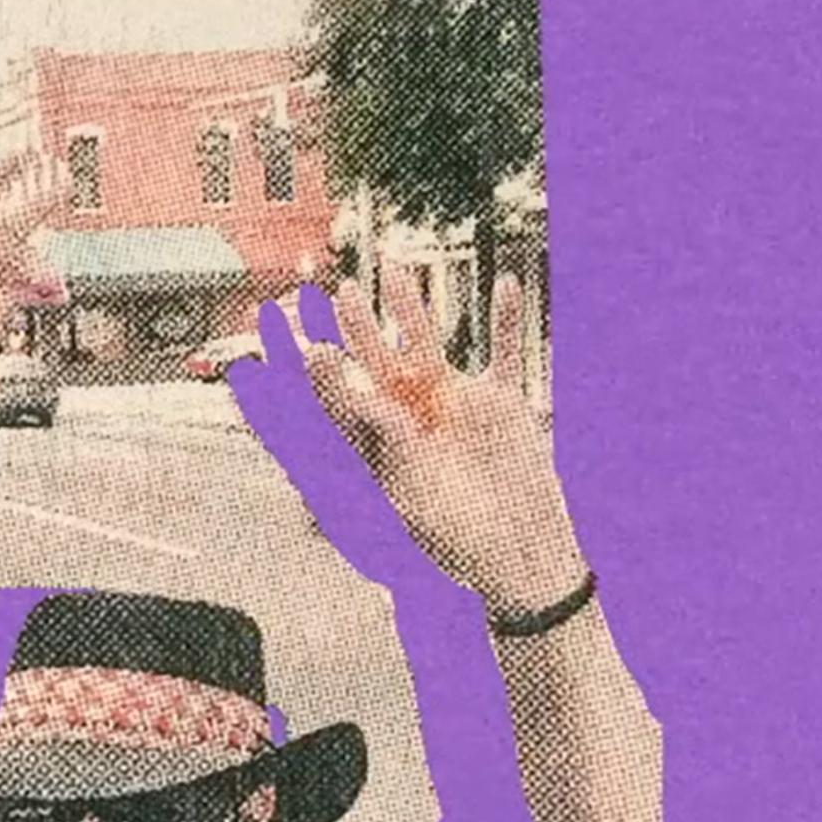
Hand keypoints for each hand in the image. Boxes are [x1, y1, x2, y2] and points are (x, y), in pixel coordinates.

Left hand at [265, 269, 580, 610]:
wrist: (515, 555)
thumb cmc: (456, 544)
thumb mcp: (409, 497)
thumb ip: (383, 446)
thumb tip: (358, 400)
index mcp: (381, 445)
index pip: (341, 398)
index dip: (321, 372)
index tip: (305, 342)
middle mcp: (413, 417)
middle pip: (376, 361)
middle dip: (357, 327)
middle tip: (338, 291)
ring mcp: (455, 405)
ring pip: (429, 344)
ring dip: (413, 307)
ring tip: (396, 266)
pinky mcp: (501, 404)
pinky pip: (505, 352)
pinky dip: (507, 319)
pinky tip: (507, 279)